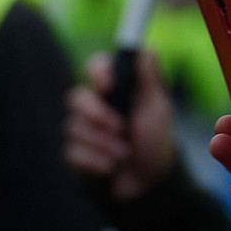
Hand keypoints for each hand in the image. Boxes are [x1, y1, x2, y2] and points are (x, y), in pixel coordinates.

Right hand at [63, 50, 177, 202]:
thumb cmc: (156, 139)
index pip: (95, 66)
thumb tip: (145, 49)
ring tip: (124, 154)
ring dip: (104, 144)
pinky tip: (111, 168)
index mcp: (117, 89)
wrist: (150, 181)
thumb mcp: (158, 108)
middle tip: (121, 129)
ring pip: (74, 128)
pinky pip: (72, 153)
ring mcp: (82, 130)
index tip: (109, 86)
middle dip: (98, 115)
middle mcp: (95, 105)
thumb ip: (149, 79)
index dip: (98, 73)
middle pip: (75, 98)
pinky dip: (96, 162)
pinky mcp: (74, 154)